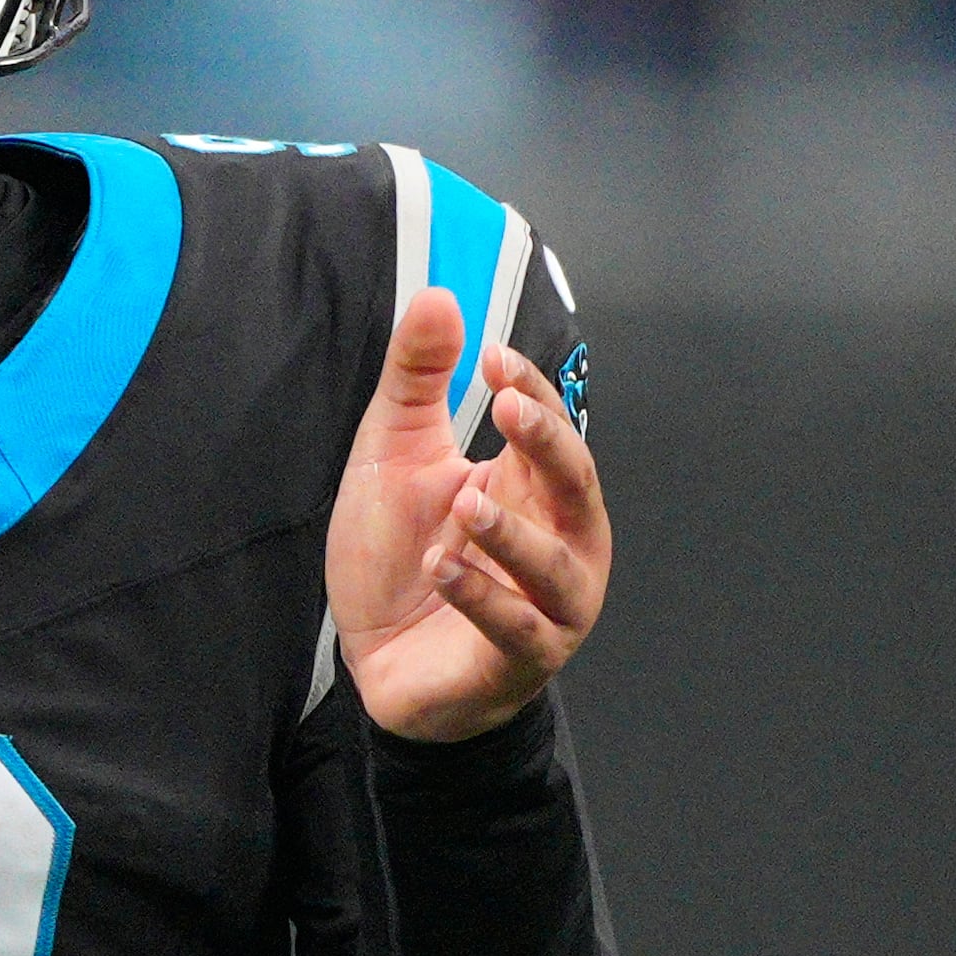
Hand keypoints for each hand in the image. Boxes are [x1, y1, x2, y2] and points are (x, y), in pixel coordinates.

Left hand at [325, 289, 612, 743]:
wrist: (379, 658)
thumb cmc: (401, 555)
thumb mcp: (395, 454)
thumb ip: (418, 381)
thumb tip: (442, 297)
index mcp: (535, 487)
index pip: (551, 428)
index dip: (530, 389)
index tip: (492, 354)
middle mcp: (558, 540)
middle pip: (576, 483)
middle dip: (548, 442)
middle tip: (507, 405)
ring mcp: (546, 604)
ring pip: (557, 565)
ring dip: (514, 533)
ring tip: (464, 506)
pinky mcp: (517, 658)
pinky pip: (518, 628)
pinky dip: (484, 597)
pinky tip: (443, 567)